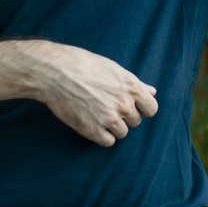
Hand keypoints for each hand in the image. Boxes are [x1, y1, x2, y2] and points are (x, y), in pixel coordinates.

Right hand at [23, 41, 158, 146]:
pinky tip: (91, 122)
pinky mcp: (93, 130)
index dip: (141, 108)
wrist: (55, 72)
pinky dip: (101, 135)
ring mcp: (109, 118)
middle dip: (123, 115)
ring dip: (112, 126)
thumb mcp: (113, 69)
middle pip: (135, 121)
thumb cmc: (83, 65)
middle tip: (104, 104)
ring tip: (95, 112)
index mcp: (131, 87)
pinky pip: (108, 141)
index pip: (151, 109)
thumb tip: (152, 92)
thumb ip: (135, 83)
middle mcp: (123, 104)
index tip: (130, 105)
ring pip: (122, 132)